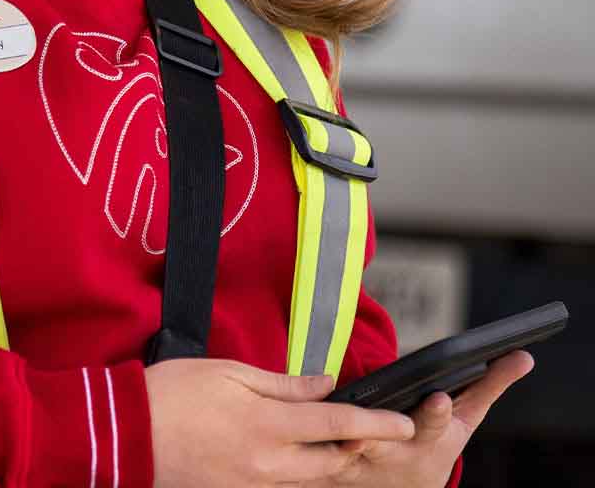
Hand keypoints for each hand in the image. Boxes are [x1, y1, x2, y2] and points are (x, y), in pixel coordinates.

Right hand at [145, 357, 414, 486]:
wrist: (130, 434)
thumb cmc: (175, 393)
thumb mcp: (230, 373)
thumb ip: (282, 383)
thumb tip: (323, 383)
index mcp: (268, 426)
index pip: (338, 426)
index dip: (377, 425)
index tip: (405, 424)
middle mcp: (270, 464)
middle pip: (333, 463)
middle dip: (360, 451)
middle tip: (378, 434)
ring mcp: (256, 486)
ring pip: (311, 480)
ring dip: (331, 464)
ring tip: (343, 446)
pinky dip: (299, 473)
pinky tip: (296, 457)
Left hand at [314, 349, 534, 486]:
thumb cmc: (435, 444)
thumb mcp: (465, 419)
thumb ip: (490, 385)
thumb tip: (524, 355)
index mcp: (430, 442)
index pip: (436, 426)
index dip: (437, 414)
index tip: (439, 398)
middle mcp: (394, 454)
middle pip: (387, 440)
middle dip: (383, 429)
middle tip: (370, 421)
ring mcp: (361, 462)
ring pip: (346, 450)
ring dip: (339, 441)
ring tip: (334, 429)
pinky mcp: (330, 462)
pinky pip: (315, 451)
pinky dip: (308, 440)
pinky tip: (295, 421)